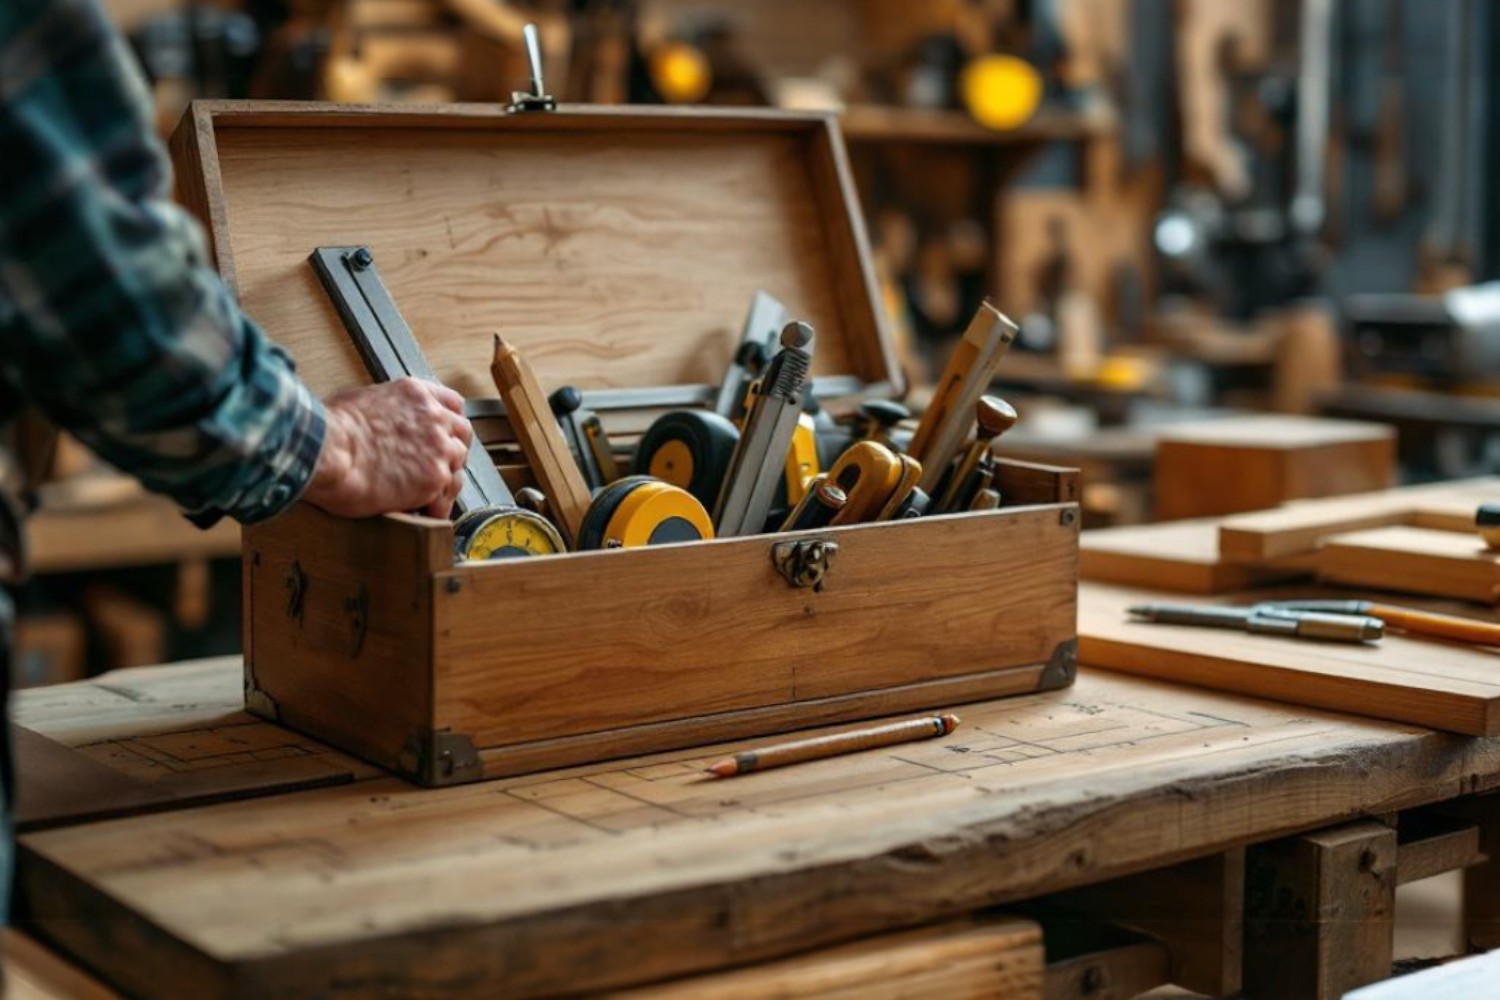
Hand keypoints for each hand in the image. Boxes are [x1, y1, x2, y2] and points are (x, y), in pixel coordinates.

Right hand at [303, 378, 472, 518]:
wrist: (327, 451)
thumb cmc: (329, 429)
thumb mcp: (358, 401)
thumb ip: (383, 409)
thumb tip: (378, 422)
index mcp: (415, 394)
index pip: (452, 403)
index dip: (449, 421)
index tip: (445, 433)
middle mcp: (433, 417)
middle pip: (462, 434)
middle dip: (452, 450)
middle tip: (437, 466)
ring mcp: (438, 448)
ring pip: (457, 466)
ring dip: (445, 480)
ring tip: (429, 494)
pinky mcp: (434, 478)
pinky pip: (445, 497)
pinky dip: (437, 506)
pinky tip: (424, 511)